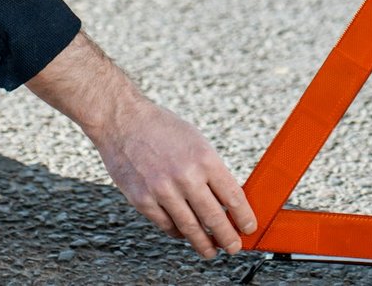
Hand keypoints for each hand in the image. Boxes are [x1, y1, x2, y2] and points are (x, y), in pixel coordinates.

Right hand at [25, 32, 256, 257]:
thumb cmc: (161, 128)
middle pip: (214, 218)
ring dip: (204, 244)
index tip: (249, 228)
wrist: (122, 121)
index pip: (233, 197)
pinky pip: (167, 225)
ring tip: (212, 250)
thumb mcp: (196, 141)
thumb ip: (211, 170)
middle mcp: (186, 176)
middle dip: (228, 237)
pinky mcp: (143, 200)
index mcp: (204, 158)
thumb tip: (227, 200)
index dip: (244, 217)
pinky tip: (184, 234)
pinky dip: (178, 232)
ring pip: (190, 228)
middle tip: (234, 247)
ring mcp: (163, 191)